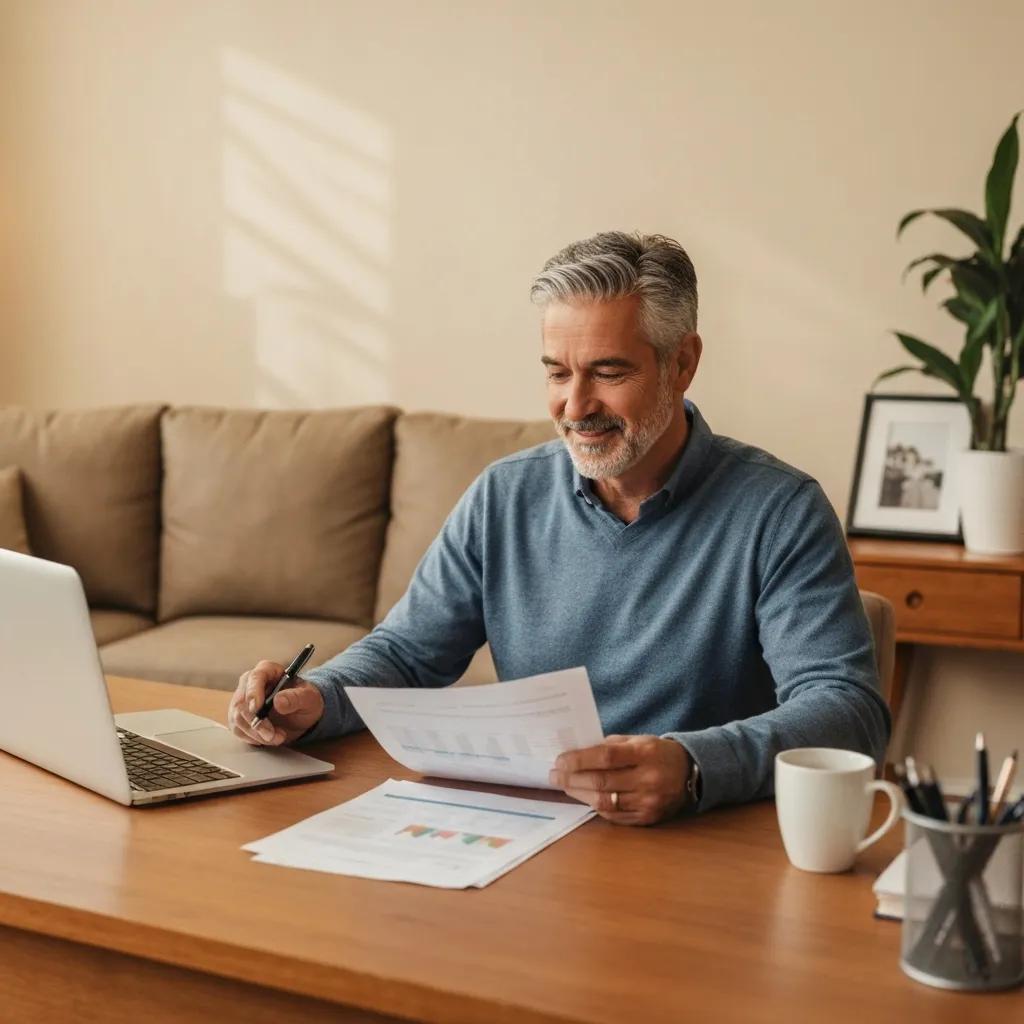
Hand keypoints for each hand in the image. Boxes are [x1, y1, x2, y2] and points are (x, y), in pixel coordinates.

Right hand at [227, 660, 324, 746]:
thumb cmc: (305, 700)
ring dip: (257, 733)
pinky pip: (238, 729)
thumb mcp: (308, 698)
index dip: (253, 692)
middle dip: (257, 722)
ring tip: (277, 737)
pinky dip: (253, 738)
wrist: (301, 714)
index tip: (257, 709)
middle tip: (273, 735)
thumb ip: (295, 698)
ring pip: (238, 718)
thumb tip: (279, 700)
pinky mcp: (239, 717)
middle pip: (242, 702)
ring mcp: (243, 700)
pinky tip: (268, 739)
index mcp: (268, 670)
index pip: (255, 677)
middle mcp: (250, 683)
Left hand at [548, 734, 690, 825]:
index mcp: (645, 753)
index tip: (560, 760)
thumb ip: (609, 745)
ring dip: (580, 794)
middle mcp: (648, 779)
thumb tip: (576, 752)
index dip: (579, 760)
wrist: (691, 774)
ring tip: (565, 786)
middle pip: (602, 782)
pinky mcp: (648, 818)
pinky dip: (596, 806)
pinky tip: (585, 797)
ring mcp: (648, 802)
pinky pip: (614, 816)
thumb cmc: (657, 753)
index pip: (606, 757)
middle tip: (553, 775)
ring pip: (605, 802)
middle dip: (572, 779)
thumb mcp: (638, 740)